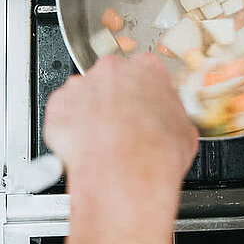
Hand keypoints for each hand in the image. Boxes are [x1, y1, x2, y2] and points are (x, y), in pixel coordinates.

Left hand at [43, 53, 198, 243]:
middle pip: (111, 79)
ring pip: (84, 94)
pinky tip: (83, 146)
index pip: (144, 72)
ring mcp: (83, 85)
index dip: (142, 94)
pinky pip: (62, 113)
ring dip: (89, 112)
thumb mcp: (184, 132)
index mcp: (148, 69)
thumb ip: (171, 117)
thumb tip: (170, 126)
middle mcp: (113, 70)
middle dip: (114, 100)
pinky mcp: (59, 105)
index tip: (140, 107)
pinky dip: (68, 127)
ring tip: (100, 140)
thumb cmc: (156, 153)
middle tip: (120, 126)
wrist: (127, 174)